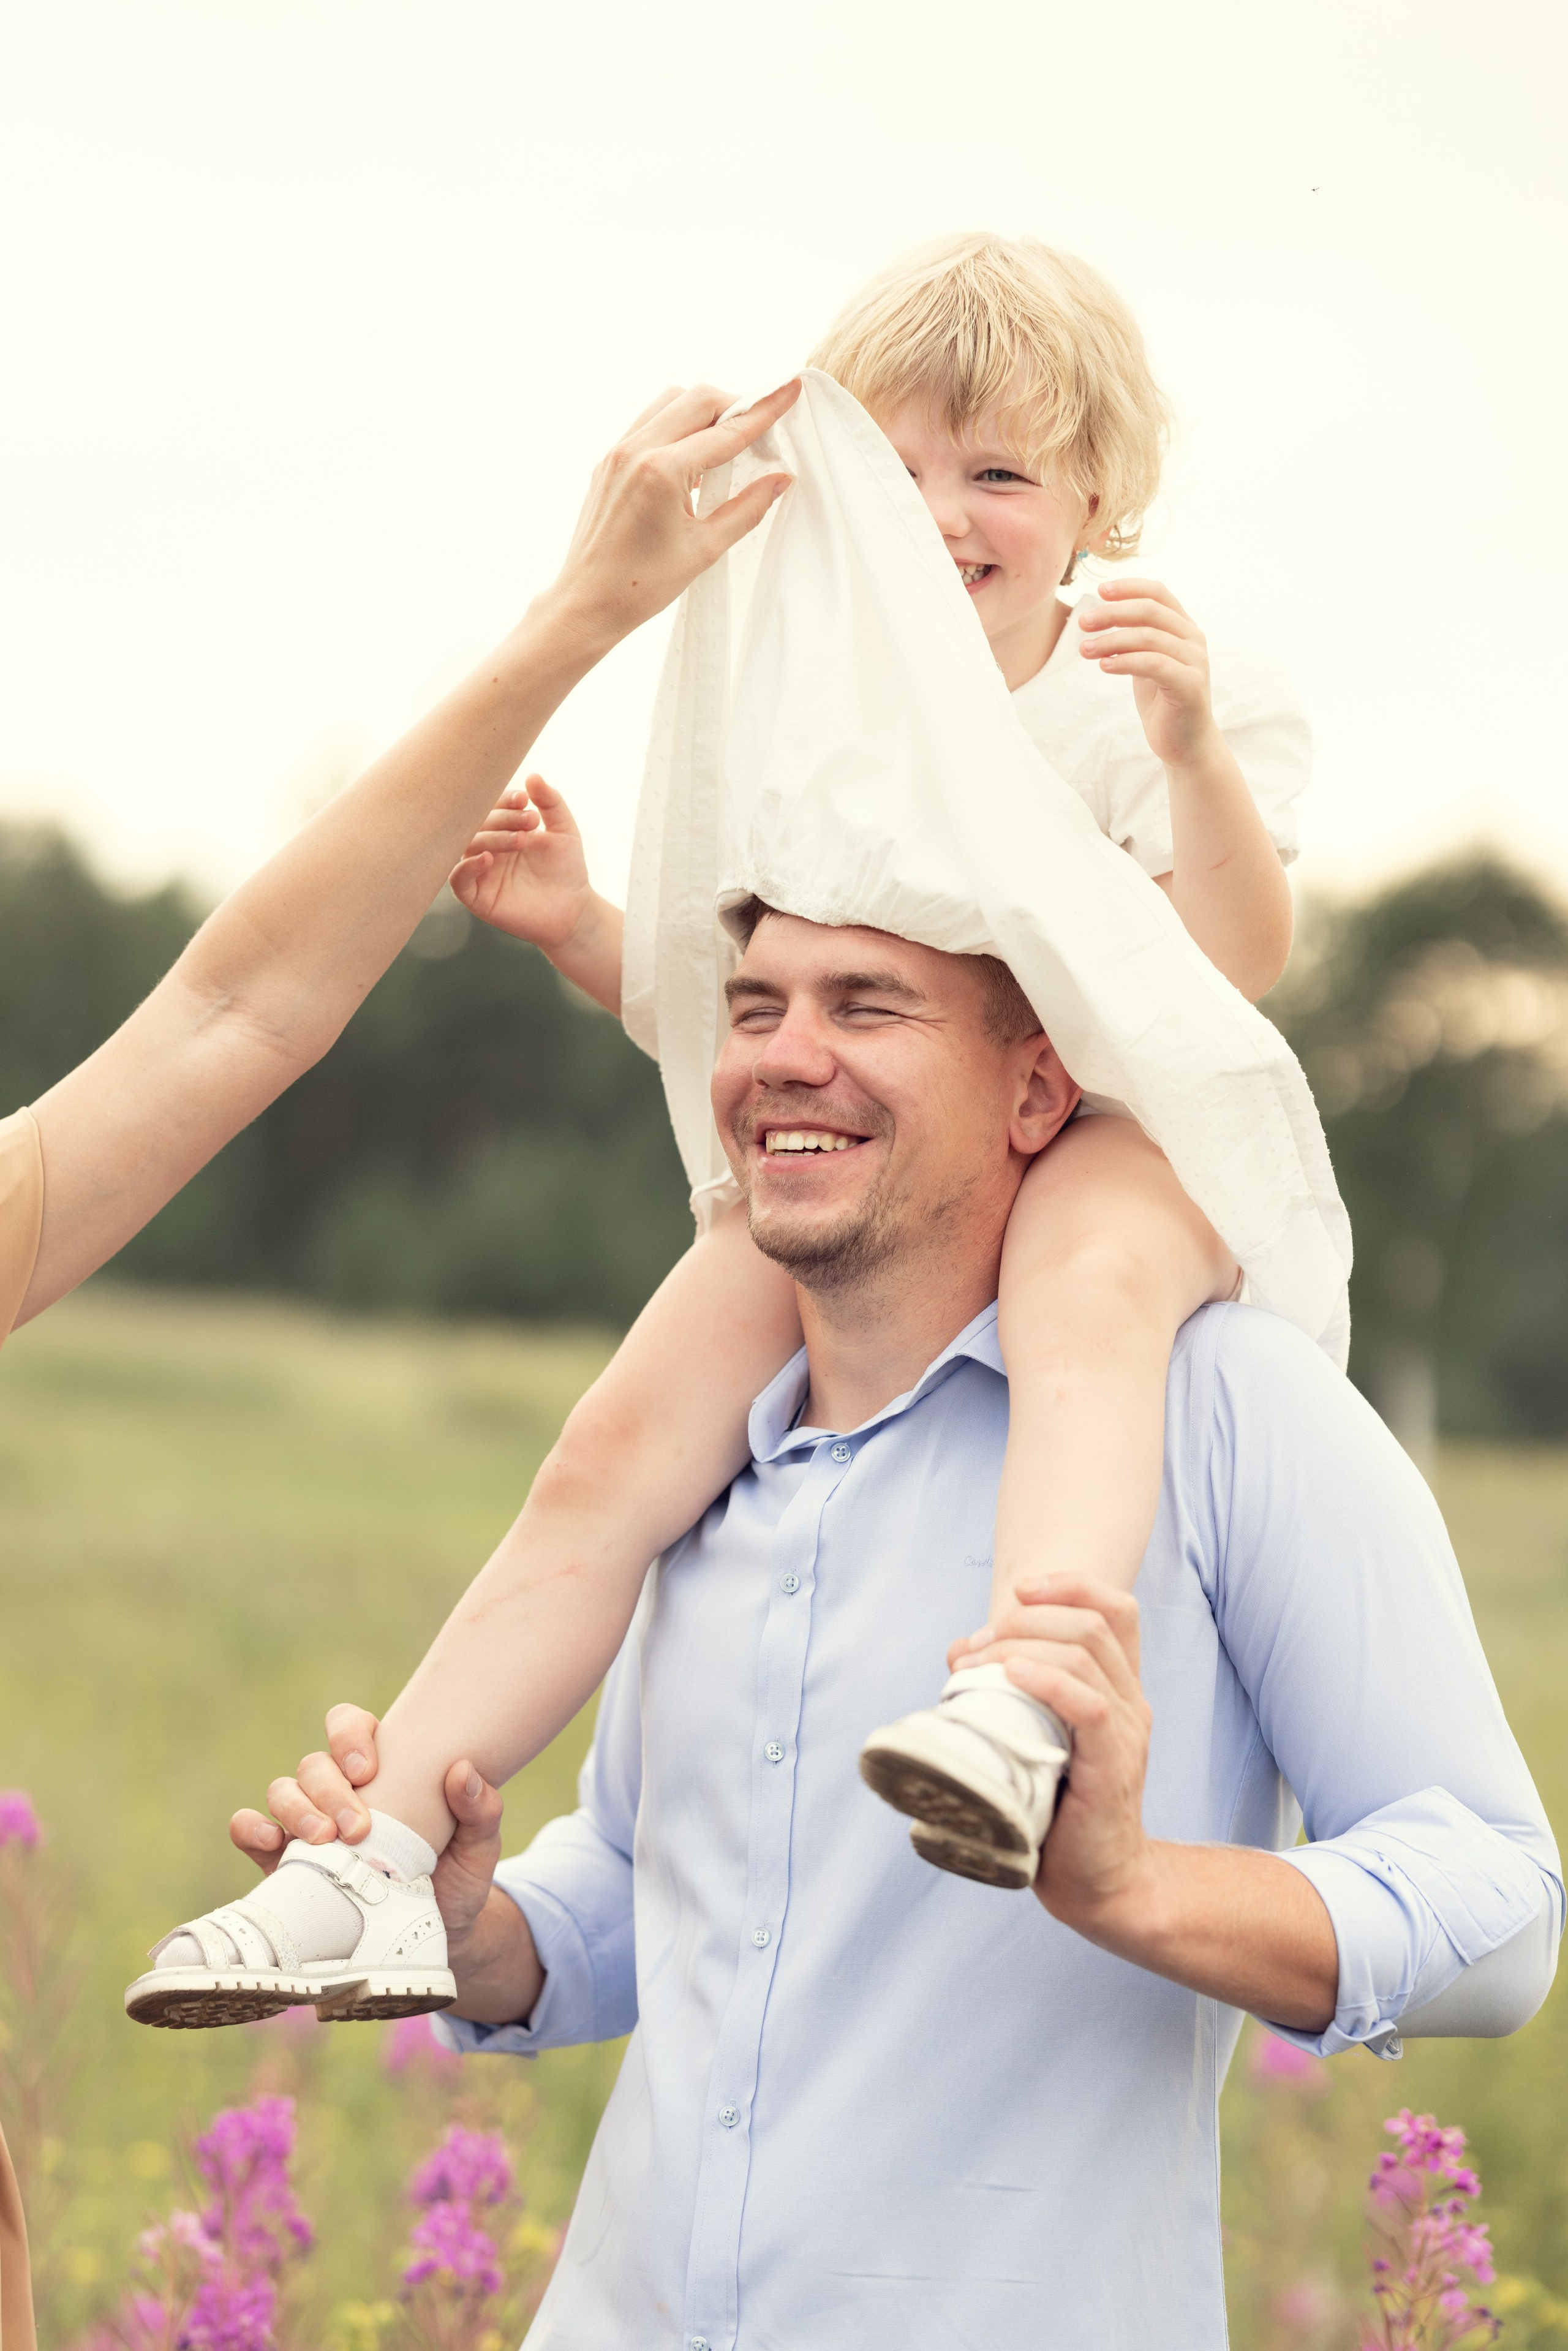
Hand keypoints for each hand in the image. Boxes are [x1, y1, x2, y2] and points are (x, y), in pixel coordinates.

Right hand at [229, 1704, 503, 1962]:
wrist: (434, 1940)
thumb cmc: (456, 1882)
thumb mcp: (478, 1849)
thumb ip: (481, 1811)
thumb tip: (464, 1771)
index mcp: (382, 1773)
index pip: (351, 1727)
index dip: (350, 1735)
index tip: (369, 1768)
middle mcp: (338, 1793)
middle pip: (316, 1764)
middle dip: (330, 1788)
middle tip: (357, 1828)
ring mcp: (307, 1828)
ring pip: (283, 1791)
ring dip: (297, 1808)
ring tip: (323, 1841)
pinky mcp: (283, 1866)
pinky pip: (251, 1833)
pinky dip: (252, 1829)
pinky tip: (272, 1842)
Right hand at [449, 773, 593, 949]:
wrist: (574, 910)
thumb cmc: (567, 870)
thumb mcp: (564, 831)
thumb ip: (551, 803)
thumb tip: (533, 776)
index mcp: (502, 830)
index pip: (490, 807)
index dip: (503, 800)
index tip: (524, 799)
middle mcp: (487, 848)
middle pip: (476, 823)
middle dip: (502, 818)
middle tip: (530, 821)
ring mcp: (480, 872)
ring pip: (467, 846)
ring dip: (493, 838)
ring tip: (522, 839)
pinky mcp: (477, 898)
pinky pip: (458, 880)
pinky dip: (467, 867)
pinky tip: (489, 858)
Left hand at [540, 379, 798, 657]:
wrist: (587, 603)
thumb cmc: (642, 586)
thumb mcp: (704, 550)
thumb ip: (747, 509)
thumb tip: (781, 479)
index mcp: (661, 472)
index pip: (726, 431)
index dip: (764, 410)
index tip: (790, 390)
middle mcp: (636, 451)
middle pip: (697, 398)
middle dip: (735, 405)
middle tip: (760, 427)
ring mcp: (618, 452)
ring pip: (671, 402)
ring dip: (705, 411)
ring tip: (727, 442)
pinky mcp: (609, 461)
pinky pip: (650, 422)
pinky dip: (679, 425)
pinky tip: (694, 457)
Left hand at [953, 1575, 1153, 1929]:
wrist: (1100, 1883)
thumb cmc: (1062, 1812)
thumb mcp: (1033, 1738)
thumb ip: (1006, 1691)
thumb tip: (960, 1651)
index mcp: (1118, 1689)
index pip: (1116, 1609)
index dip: (1071, 1586)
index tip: (1020, 1591)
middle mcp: (1131, 1702)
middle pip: (1092, 1623)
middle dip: (1026, 1619)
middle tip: (975, 1646)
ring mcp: (1127, 1733)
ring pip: (1087, 1654)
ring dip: (1022, 1646)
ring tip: (977, 1664)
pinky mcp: (1114, 1766)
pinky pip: (1091, 1706)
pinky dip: (1049, 1680)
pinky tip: (1014, 1676)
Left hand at [1077, 579, 1219, 771]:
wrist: (1185, 743)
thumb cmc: (1162, 701)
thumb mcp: (1145, 662)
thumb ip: (1134, 639)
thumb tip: (1102, 614)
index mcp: (1184, 628)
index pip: (1159, 593)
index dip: (1129, 588)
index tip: (1099, 591)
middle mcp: (1193, 639)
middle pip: (1150, 611)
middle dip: (1112, 613)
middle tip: (1083, 623)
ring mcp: (1195, 661)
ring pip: (1149, 637)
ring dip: (1111, 640)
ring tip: (1084, 649)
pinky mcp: (1190, 685)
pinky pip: (1153, 664)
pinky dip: (1125, 661)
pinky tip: (1104, 666)